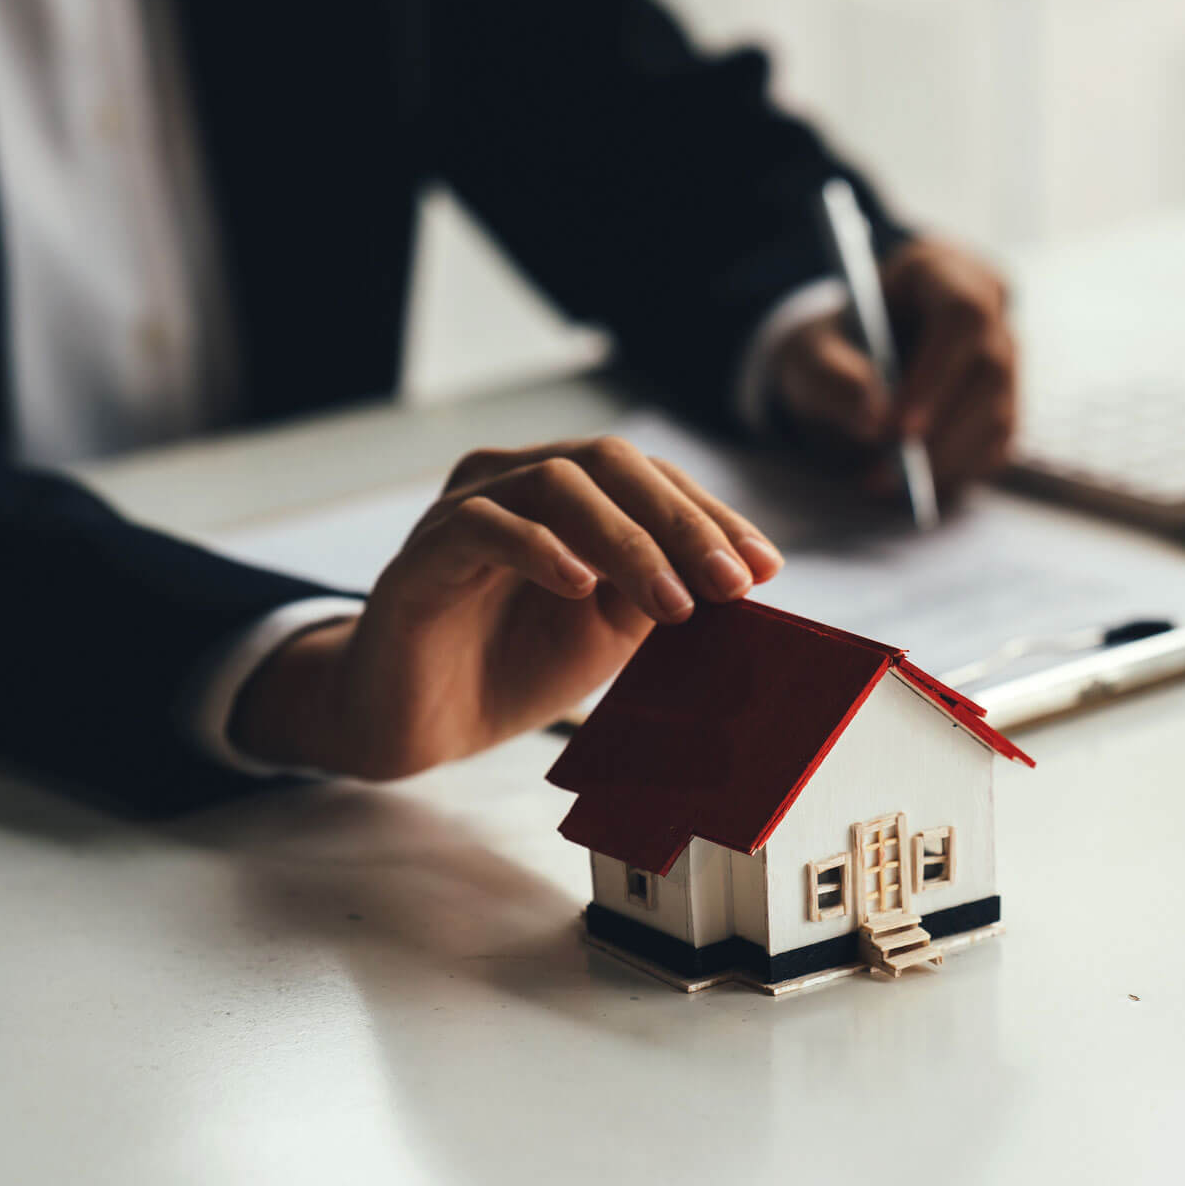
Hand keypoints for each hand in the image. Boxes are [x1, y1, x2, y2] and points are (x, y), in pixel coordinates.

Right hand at [228, 436, 782, 779]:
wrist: (418, 722)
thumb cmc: (515, 665)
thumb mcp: (610, 631)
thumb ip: (658, 592)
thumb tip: (735, 574)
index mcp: (566, 491)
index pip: (650, 478)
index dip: (712, 516)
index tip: (766, 569)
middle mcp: (515, 479)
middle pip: (609, 463)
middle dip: (680, 522)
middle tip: (730, 583)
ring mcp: (464, 509)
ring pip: (555, 483)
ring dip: (627, 542)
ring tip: (671, 603)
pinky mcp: (422, 553)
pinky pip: (483, 526)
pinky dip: (540, 548)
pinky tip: (581, 587)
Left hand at [771, 236, 1018, 495]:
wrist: (846, 365)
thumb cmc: (832, 346)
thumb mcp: (809, 352)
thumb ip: (831, 377)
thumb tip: (873, 419)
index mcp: (941, 271)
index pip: (963, 315)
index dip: (937, 373)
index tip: (899, 427)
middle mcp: (987, 311)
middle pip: (991, 369)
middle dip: (942, 430)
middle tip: (889, 472)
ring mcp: (1002, 360)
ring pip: (1000, 414)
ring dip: (946, 460)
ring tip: (885, 483)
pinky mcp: (1002, 406)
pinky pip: (996, 447)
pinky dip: (956, 473)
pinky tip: (911, 486)